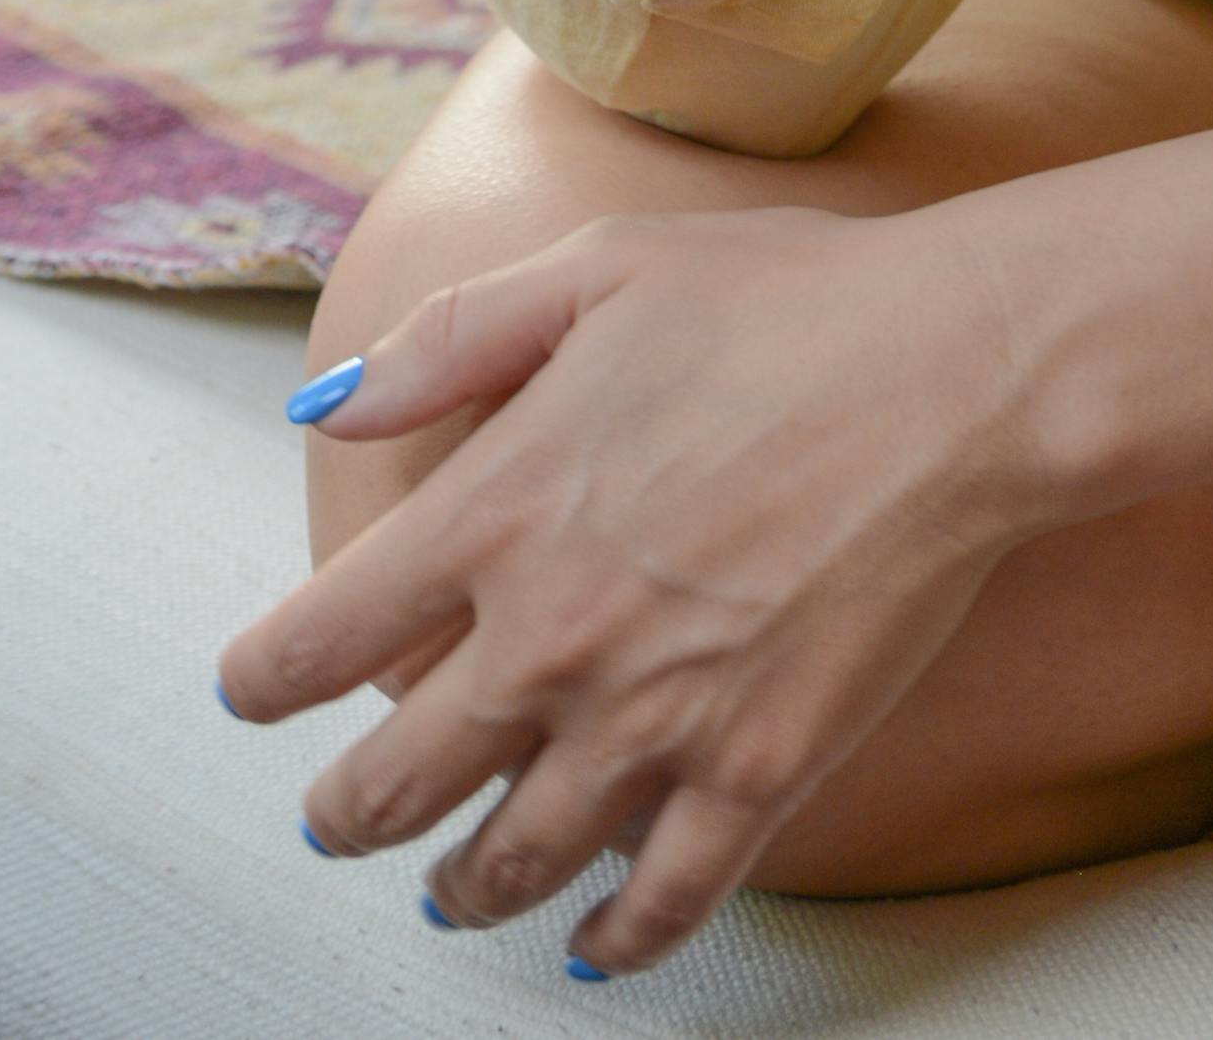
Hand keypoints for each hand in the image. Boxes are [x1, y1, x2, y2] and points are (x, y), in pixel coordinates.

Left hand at [218, 202, 1032, 970]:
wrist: (960, 372)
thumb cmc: (790, 302)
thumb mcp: (598, 269)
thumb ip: (449, 340)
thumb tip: (327, 403)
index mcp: (495, 511)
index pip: (316, 640)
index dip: (262, 679)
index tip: (253, 691)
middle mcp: (548, 638)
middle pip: (390, 783)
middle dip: (343, 813)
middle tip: (333, 820)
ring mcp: (650, 721)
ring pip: (504, 862)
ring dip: (455, 889)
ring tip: (444, 893)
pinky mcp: (754, 772)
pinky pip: (658, 901)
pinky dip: (612, 941)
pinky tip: (591, 944)